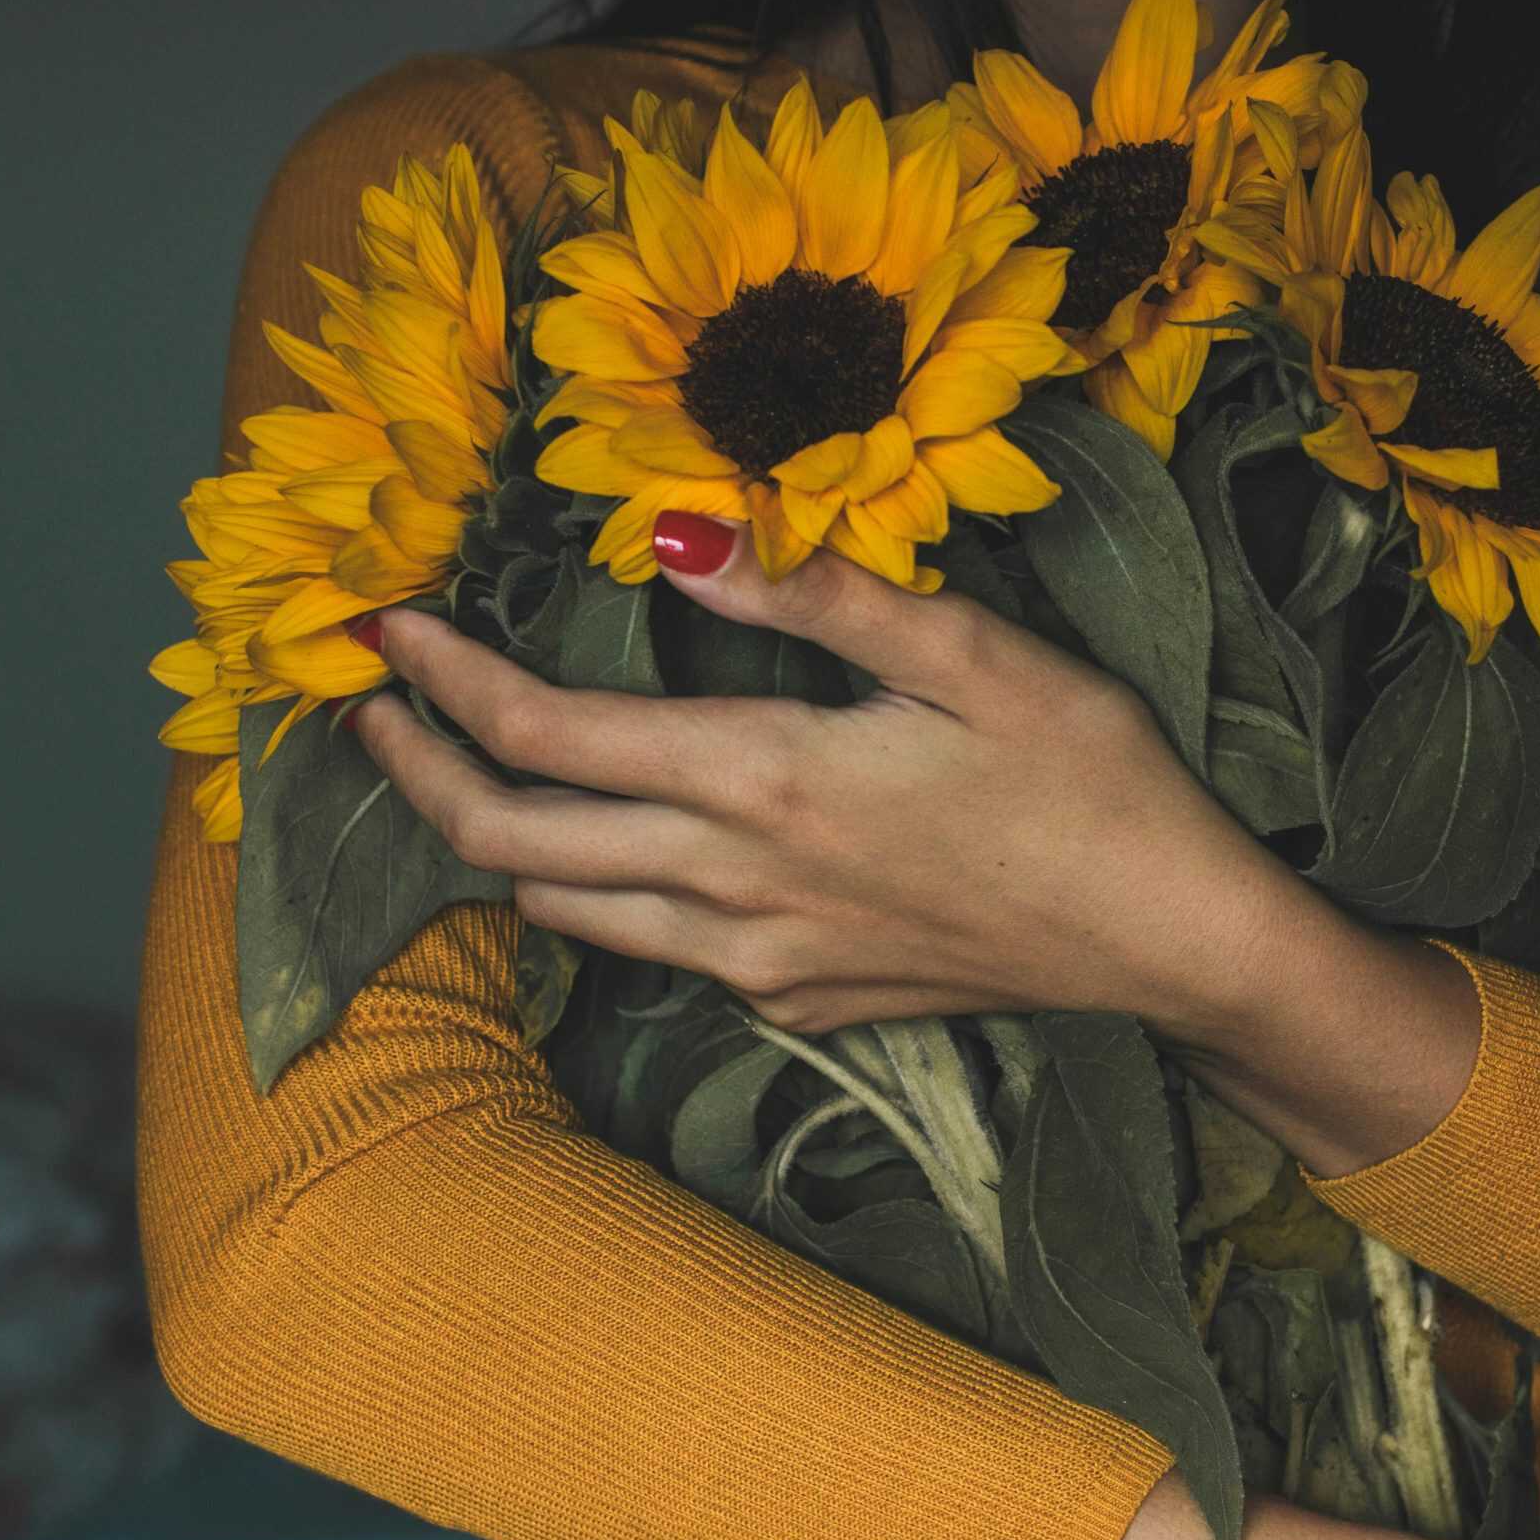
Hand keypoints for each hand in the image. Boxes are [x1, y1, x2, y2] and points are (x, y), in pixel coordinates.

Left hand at [350, 511, 1307, 1042]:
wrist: (1172, 944)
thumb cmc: (1094, 783)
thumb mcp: (975, 654)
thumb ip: (815, 592)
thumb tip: (671, 533)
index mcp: (766, 780)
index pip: (545, 735)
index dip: (442, 682)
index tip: (384, 630)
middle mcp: (737, 887)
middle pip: (517, 840)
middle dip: (418, 774)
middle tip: (367, 717)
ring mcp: (766, 965)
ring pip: (571, 916)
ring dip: (497, 844)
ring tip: (469, 782)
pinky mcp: (807, 1006)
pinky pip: (666, 958)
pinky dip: (607, 904)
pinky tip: (628, 860)